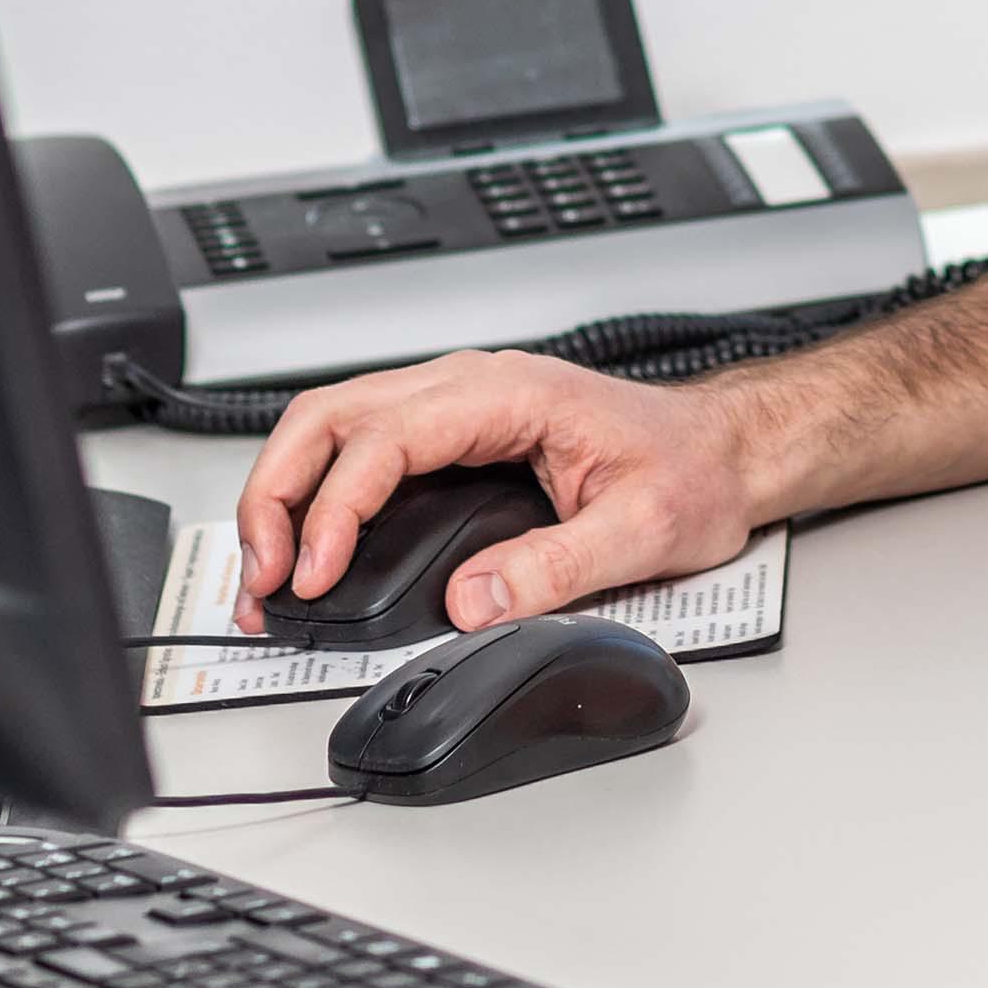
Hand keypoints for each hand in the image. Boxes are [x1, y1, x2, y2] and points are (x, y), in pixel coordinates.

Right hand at [233, 351, 765, 633]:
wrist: (724, 451)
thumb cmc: (691, 471)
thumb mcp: (641, 529)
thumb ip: (556, 566)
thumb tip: (471, 602)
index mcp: (508, 393)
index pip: (386, 436)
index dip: (336, 507)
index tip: (315, 571)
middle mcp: (470, 384)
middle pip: (330, 416)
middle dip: (278, 496)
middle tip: (263, 579)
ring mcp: (455, 402)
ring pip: (330, 425)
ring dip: (284, 495)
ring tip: (265, 574)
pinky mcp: (450, 430)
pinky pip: (358, 446)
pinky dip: (314, 495)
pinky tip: (305, 546)